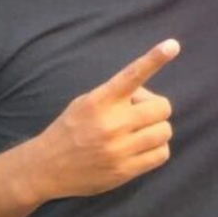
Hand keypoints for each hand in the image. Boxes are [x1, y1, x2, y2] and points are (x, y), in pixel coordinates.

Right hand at [24, 40, 179, 200]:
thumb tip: (147, 97)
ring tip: (138, 133)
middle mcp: (112, 123)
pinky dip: (157, 149)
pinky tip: (141, 149)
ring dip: (156, 130)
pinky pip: (162, 153)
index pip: (132, 75)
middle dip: (155, 109)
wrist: (45, 169)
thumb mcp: (86, 102)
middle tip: (139, 115)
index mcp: (100, 100)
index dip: (154, 59)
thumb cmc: (71, 129)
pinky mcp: (125, 170)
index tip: (172, 45)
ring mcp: (119, 149)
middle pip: (162, 107)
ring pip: (165, 131)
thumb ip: (116, 95)